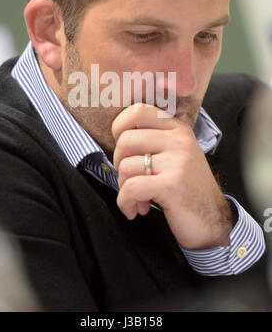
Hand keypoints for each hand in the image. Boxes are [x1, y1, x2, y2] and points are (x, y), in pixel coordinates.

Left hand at [112, 104, 234, 249]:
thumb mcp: (176, 156)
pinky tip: (135, 210)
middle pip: (125, 140)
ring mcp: (177, 162)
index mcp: (178, 130)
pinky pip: (131, 188)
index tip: (123, 150)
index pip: (137, 111)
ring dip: (123, 187)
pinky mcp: (171, 185)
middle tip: (130, 179)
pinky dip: (125, 203)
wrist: (213, 221)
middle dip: (119, 164)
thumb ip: (154, 140)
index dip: (119, 128)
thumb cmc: (188, 189)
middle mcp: (179, 141)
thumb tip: (119, 134)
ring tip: (137, 198)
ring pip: (125, 166)